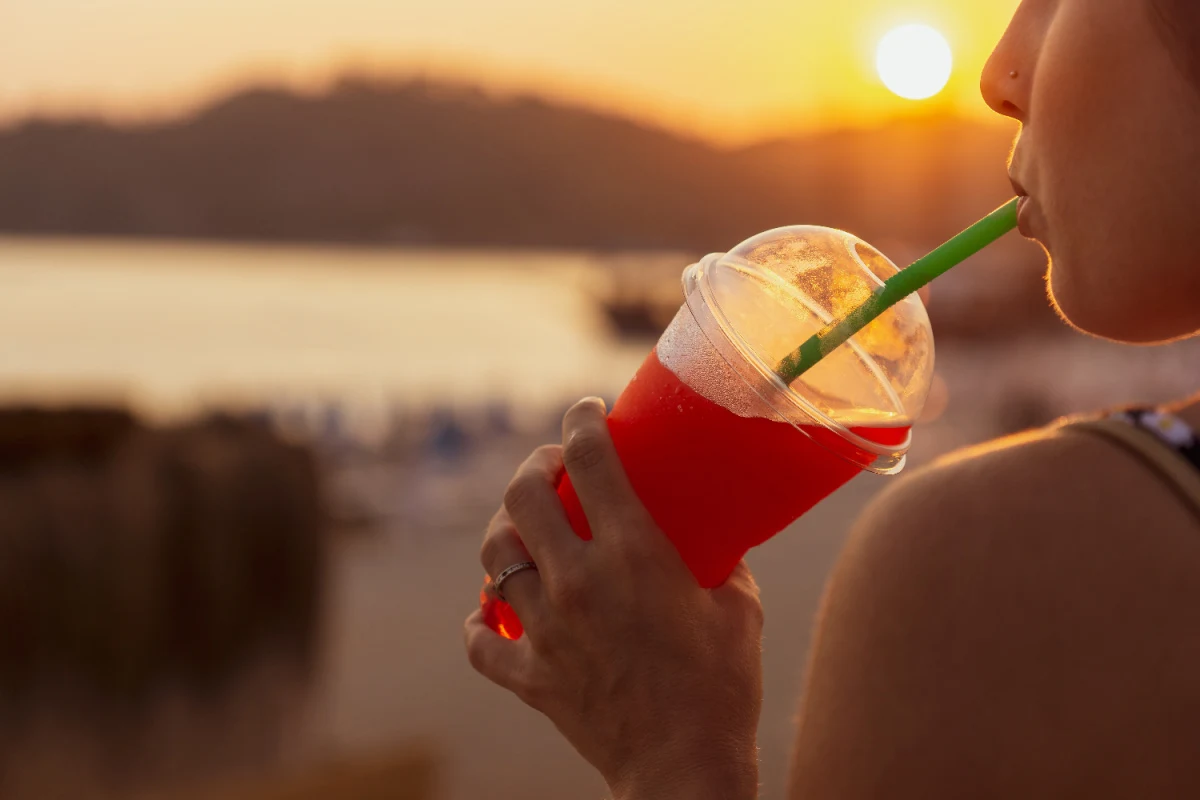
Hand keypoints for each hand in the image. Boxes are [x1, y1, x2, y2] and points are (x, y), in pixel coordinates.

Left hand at [464, 398, 763, 799]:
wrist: (685, 770)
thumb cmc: (723, 688)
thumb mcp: (740, 608)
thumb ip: (723, 563)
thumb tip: (715, 540)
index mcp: (633, 553)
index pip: (589, 457)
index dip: (582, 420)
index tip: (586, 411)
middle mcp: (579, 580)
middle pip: (523, 493)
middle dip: (535, 465)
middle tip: (553, 467)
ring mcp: (547, 628)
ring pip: (495, 554)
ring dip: (505, 529)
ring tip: (524, 527)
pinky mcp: (531, 675)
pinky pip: (481, 639)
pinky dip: (481, 620)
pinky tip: (492, 611)